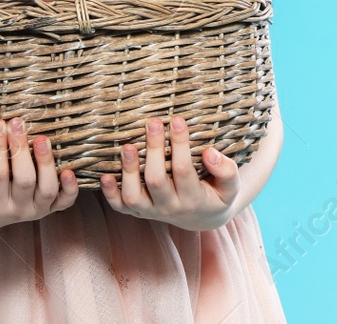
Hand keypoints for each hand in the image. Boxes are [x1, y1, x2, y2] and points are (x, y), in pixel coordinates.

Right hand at [0, 117, 80, 236]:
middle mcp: (17, 210)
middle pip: (24, 180)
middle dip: (21, 149)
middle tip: (17, 123)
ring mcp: (36, 210)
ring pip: (47, 189)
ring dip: (46, 163)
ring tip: (41, 138)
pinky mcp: (51, 208)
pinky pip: (65, 202)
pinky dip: (70, 188)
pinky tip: (69, 170)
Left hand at [100, 116, 240, 230]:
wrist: (203, 217)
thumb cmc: (217, 194)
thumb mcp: (231, 187)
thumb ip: (227, 170)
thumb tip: (209, 152)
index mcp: (193, 199)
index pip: (183, 170)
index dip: (180, 144)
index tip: (177, 119)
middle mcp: (169, 208)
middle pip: (156, 180)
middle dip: (153, 149)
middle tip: (152, 122)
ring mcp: (151, 211)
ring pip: (134, 196)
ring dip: (128, 171)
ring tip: (127, 146)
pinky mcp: (137, 212)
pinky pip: (120, 207)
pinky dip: (110, 193)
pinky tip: (105, 175)